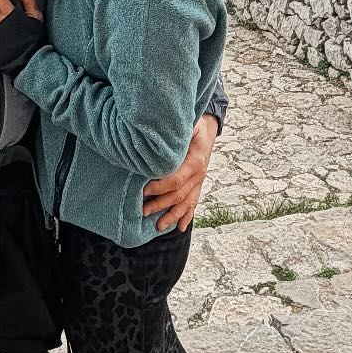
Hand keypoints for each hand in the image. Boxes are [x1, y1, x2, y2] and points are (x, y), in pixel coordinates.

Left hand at [143, 114, 218, 234]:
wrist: (208, 129)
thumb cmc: (194, 126)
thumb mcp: (189, 125)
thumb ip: (177, 134)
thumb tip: (158, 135)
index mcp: (195, 161)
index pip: (176, 179)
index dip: (160, 187)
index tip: (144, 191)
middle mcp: (198, 175)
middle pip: (178, 195)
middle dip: (160, 205)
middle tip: (143, 212)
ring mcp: (199, 181)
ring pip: (186, 203)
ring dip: (172, 215)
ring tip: (158, 226)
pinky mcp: (198, 184)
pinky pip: (194, 202)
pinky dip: (187, 216)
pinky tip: (180, 227)